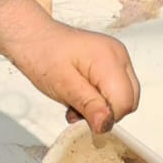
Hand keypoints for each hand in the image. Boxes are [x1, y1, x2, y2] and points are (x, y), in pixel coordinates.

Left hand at [6, 15, 141, 134]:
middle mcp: (119, 56)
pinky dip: (100, 99)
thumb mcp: (63, 85)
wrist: (34, 38)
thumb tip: (105, 124)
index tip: (83, 117)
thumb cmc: (43, 55)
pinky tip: (81, 96)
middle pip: (129, 100)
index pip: (125, 102)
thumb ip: (88, 105)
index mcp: (109, 59)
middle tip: (78, 110)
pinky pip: (116, 89)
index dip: (106, 117)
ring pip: (124, 97)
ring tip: (76, 102)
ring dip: (102, 108)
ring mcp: (117, 58)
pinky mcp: (112, 63)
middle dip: (105, 112)